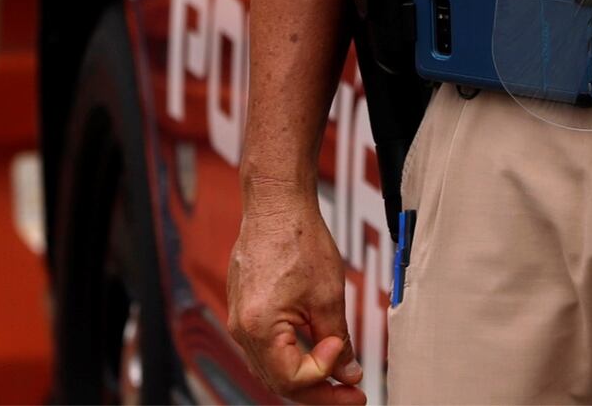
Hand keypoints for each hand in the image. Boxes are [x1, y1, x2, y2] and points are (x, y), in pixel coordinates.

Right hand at [229, 185, 365, 402]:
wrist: (276, 204)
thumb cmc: (297, 239)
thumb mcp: (328, 296)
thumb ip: (338, 342)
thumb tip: (347, 374)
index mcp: (259, 327)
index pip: (292, 380)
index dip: (324, 376)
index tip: (346, 359)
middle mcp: (242, 328)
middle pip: (278, 381)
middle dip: (318, 391)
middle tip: (352, 395)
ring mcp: (239, 320)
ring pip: (270, 368)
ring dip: (304, 378)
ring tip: (338, 379)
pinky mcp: (244, 310)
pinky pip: (265, 349)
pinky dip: (291, 358)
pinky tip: (315, 354)